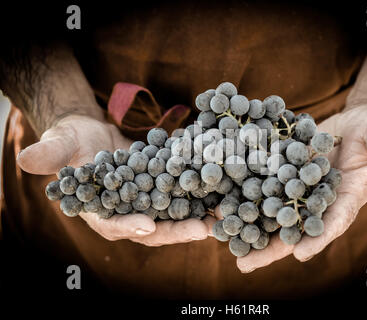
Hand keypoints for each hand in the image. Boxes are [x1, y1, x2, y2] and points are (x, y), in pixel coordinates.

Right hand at [17, 114, 214, 244]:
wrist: (94, 134)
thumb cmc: (73, 140)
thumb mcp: (61, 144)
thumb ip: (51, 154)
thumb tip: (25, 161)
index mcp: (100, 211)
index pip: (112, 225)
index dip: (128, 227)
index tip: (148, 226)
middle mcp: (127, 212)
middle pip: (152, 227)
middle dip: (176, 230)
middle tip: (202, 229)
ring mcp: (148, 202)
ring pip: (173, 215)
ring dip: (198, 217)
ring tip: (222, 216)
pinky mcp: (163, 188)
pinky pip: (183, 195)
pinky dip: (201, 194)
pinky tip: (222, 191)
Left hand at [236, 103, 366, 272]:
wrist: (354, 122)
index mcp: (347, 197)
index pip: (335, 220)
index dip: (319, 236)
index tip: (301, 252)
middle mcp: (319, 200)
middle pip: (295, 227)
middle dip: (271, 247)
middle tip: (245, 264)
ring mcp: (299, 189)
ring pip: (273, 213)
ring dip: (250, 227)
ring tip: (224, 243)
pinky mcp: (283, 174)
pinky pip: (264, 188)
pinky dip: (246, 197)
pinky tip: (222, 206)